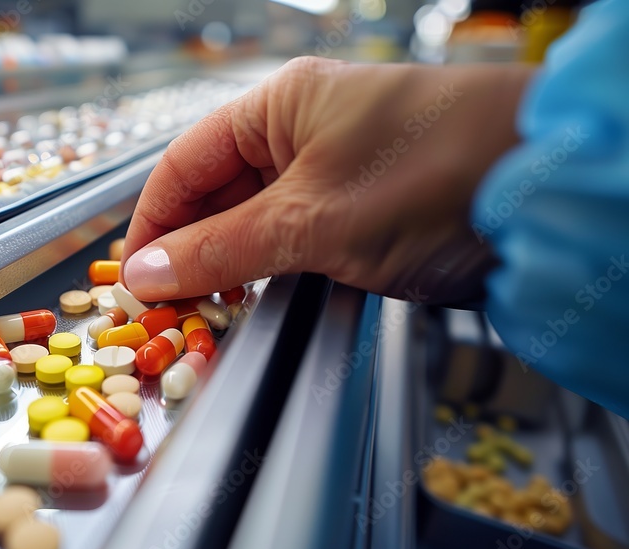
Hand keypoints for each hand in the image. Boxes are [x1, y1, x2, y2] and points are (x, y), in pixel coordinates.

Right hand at [121, 57, 534, 303]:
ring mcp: (336, 172)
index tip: (133, 276)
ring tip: (211, 311)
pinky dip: (273, 272)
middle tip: (171, 306)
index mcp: (281, 105)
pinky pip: (297, 239)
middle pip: (217, 193)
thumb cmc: (434, 176)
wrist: (547, 196)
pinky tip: (262, 301)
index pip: (185, 164)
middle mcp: (304, 131)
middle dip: (189, 249)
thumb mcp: (309, 221)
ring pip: (256, 221)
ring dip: (230, 266)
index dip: (151, 221)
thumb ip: (219, 249)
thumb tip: (144, 272)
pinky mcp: (365, 212)